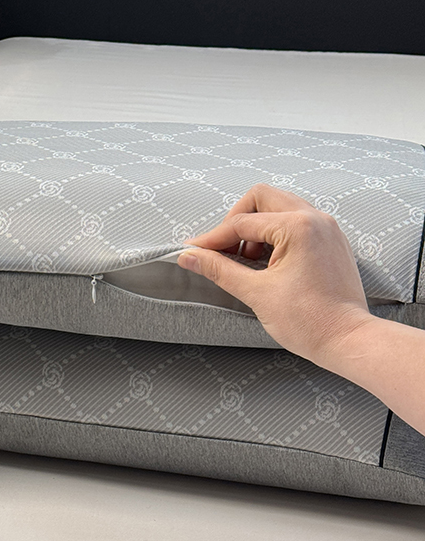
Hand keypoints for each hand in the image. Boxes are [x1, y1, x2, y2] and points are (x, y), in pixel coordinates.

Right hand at [176, 183, 372, 367]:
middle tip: (221, 249)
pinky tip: (265, 261)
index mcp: (298, 227)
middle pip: (261, 198)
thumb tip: (189, 256)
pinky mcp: (330, 240)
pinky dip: (274, 234)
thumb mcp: (256, 293)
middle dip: (235, 222)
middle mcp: (315, 218)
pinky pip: (295, 221)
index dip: (212, 239)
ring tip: (245, 259)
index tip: (193, 252)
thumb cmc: (310, 321)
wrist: (349, 341)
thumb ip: (219, 269)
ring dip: (255, 227)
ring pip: (278, 207)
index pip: (241, 223)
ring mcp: (326, 227)